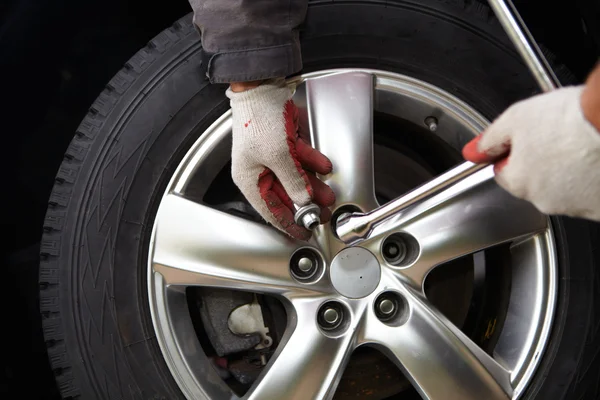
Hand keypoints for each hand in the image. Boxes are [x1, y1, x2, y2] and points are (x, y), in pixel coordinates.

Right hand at [227, 79, 334, 239]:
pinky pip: (298, 159)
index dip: (289, 224)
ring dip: (312, 185)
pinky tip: (324, 167)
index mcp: (250, 179)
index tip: (304, 233)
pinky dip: (311, 163)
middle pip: (285, 195)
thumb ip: (294, 181)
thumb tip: (304, 200)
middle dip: (306, 204)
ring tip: (328, 193)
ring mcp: (270, 157)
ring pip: (294, 178)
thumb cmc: (258, 119)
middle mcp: (258, 171)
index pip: (270, 211)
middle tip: (322, 213)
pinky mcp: (281, 144)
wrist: (262, 87)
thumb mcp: (280, 156)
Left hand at [462, 86, 599, 221]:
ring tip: (582, 146)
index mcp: (518, 182)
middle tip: (558, 138)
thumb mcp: (516, 118)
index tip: (528, 140)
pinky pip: (591, 195)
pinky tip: (595, 159)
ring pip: (564, 190)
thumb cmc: (571, 119)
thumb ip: (490, 139)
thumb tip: (472, 152)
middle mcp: (545, 200)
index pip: (504, 172)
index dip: (515, 153)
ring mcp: (576, 206)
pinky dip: (592, 181)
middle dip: (542, 163)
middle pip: (535, 183)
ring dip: (569, 173)